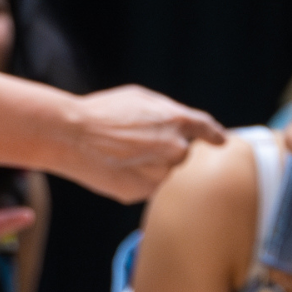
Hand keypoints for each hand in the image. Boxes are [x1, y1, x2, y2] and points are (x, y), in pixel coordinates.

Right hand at [61, 86, 228, 201]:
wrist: (71, 136)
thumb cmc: (101, 112)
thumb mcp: (139, 99)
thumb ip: (168, 113)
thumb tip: (183, 124)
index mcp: (178, 122)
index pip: (209, 132)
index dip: (216, 138)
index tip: (220, 144)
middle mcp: (176, 151)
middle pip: (186, 158)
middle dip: (171, 154)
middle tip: (143, 147)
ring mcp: (161, 175)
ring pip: (166, 177)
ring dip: (154, 170)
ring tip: (123, 157)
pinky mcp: (143, 193)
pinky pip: (148, 189)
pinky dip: (137, 181)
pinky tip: (117, 169)